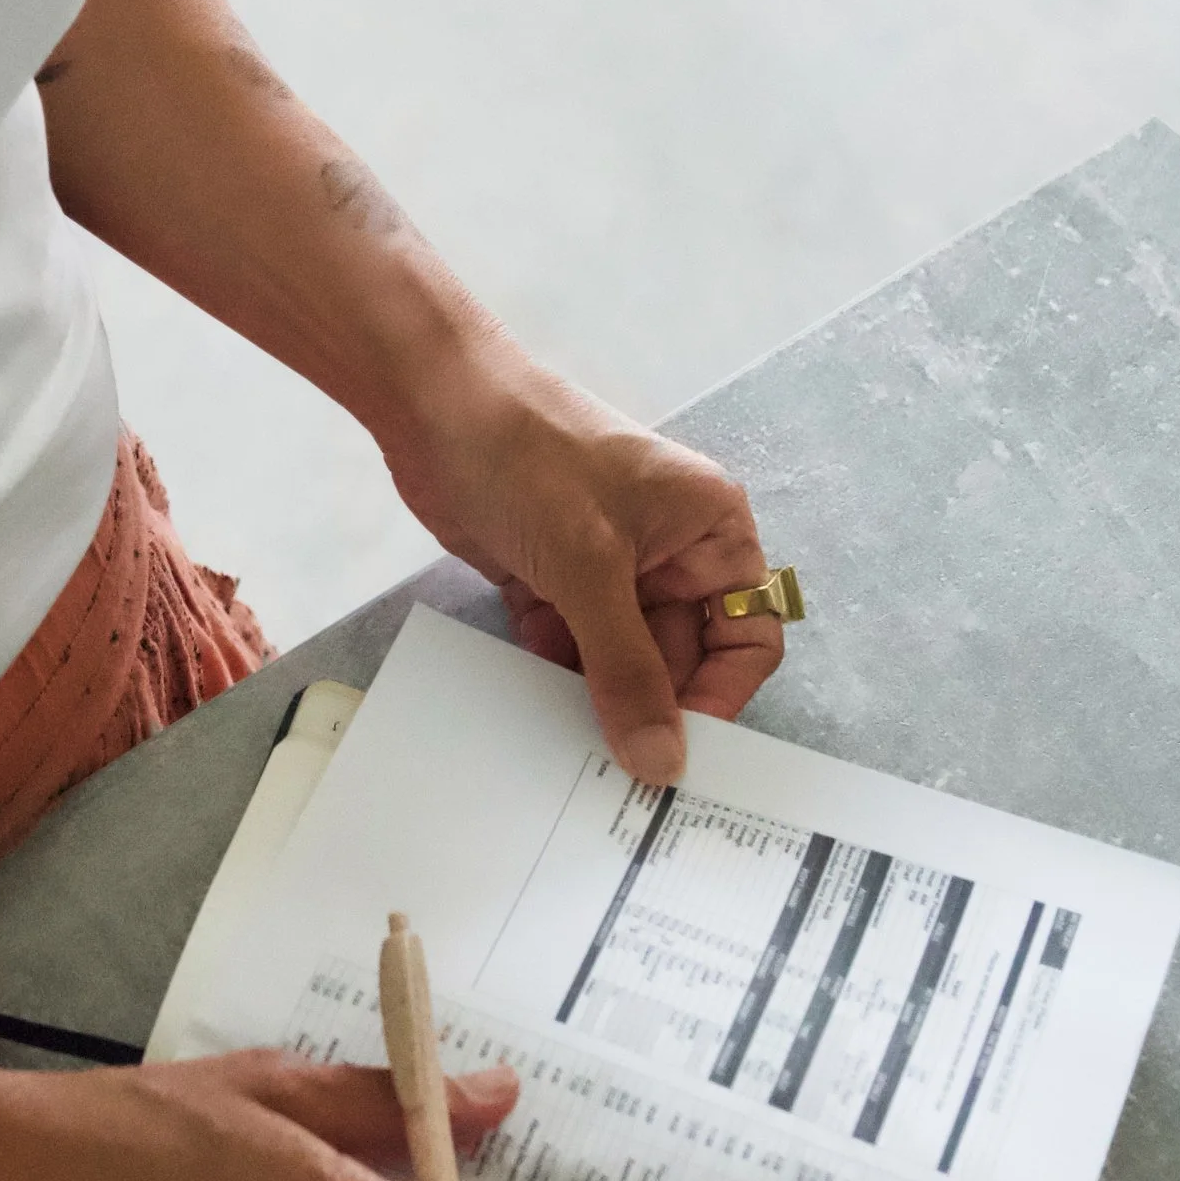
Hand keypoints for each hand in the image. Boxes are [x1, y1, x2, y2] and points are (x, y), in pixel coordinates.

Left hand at [379, 340, 785, 783]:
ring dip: (597, 703)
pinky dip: (552, 680)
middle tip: (614, 777)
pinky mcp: (552, 583)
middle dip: (649, 711)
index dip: (722, 695)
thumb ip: (628, 671)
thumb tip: (662, 763)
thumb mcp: (590, 569)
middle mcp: (670, 554)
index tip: (678, 750)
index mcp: (710, 531)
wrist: (432, 404)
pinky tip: (530, 717)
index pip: (748, 633)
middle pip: (681, 659)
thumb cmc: (532, 460)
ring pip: (620, 663)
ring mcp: (608, 570)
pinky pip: (568, 652)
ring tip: (568, 757)